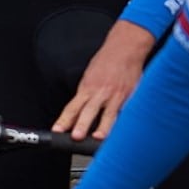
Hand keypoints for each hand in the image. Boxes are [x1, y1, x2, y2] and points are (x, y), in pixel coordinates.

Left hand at [54, 20, 156, 137]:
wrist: (125, 49)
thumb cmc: (106, 63)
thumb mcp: (89, 77)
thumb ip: (85, 95)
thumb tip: (78, 112)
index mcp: (87, 88)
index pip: (73, 107)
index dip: (64, 120)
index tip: (57, 131)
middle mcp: (101, 93)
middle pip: (89, 111)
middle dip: (82, 124)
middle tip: (76, 137)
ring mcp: (117, 96)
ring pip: (109, 114)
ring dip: (104, 128)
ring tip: (99, 138)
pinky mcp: (131, 97)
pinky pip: (127, 112)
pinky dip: (125, 123)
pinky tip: (123, 133)